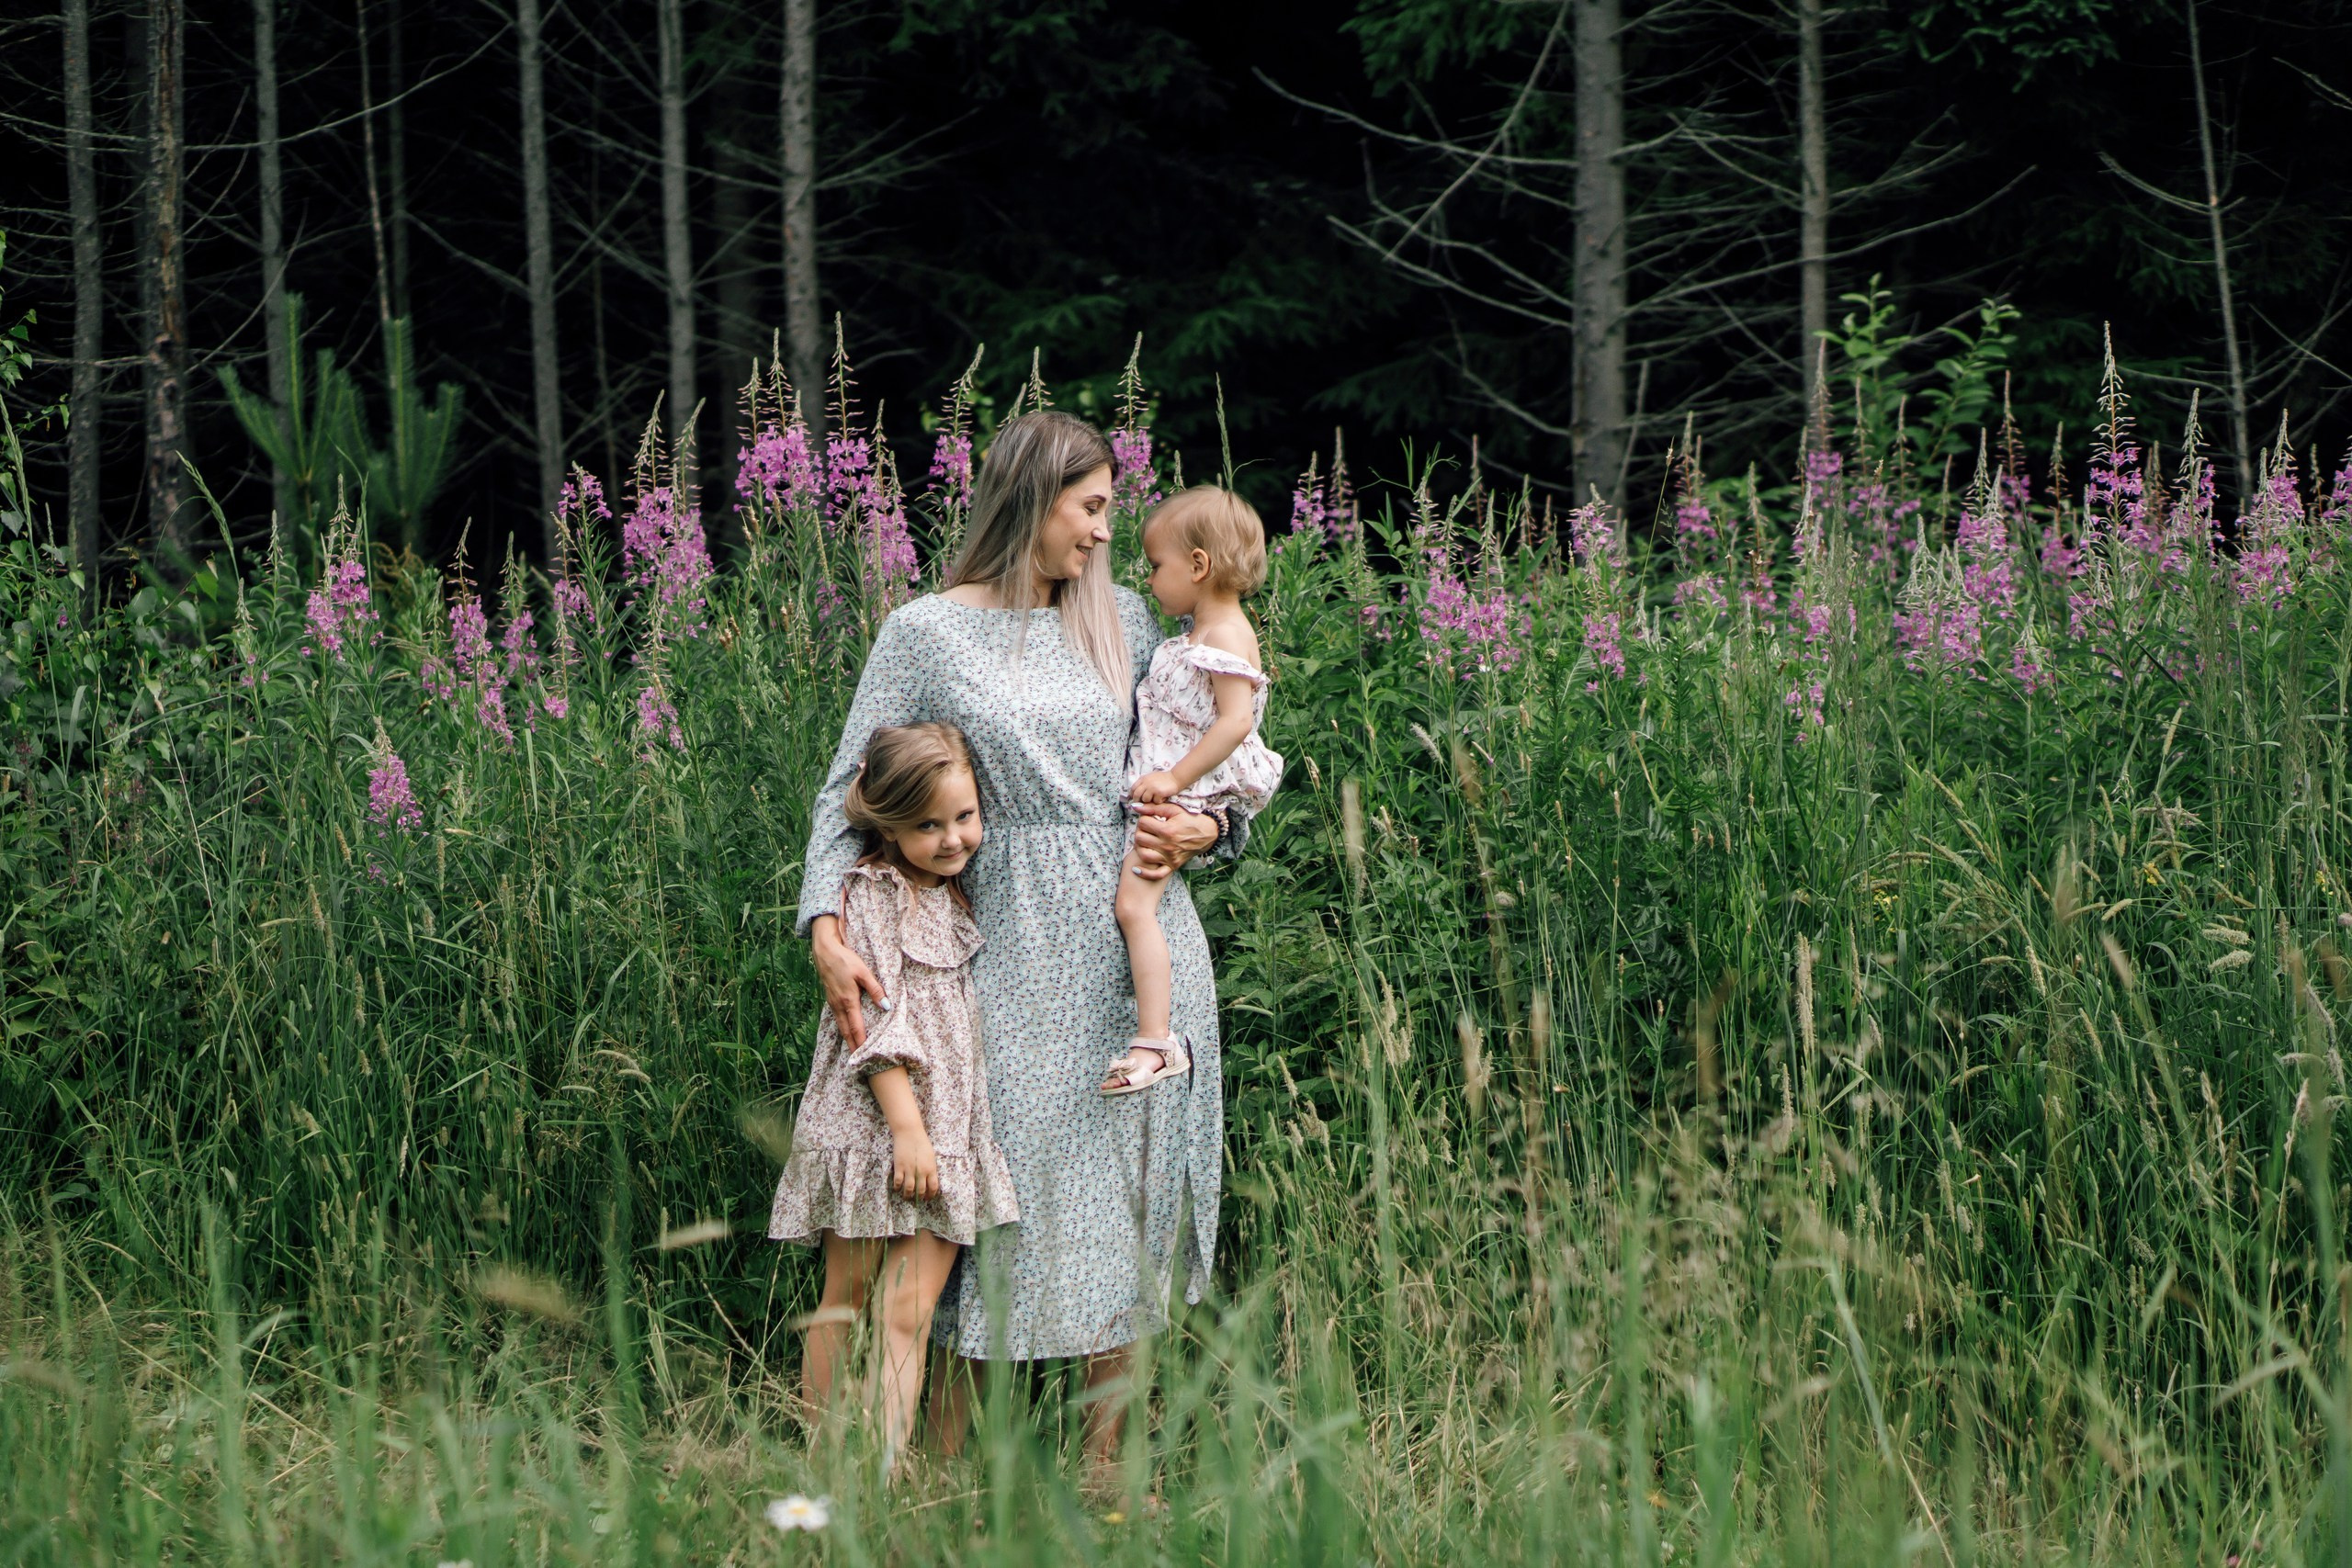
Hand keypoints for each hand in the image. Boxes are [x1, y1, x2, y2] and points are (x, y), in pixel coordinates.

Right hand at [811, 914, 887, 1047]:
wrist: (825, 951)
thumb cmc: (845, 960)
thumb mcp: (863, 972)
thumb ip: (875, 989)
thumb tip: (886, 1006)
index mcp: (848, 1001)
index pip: (856, 1027)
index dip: (861, 1042)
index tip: (866, 1055)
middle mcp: (838, 1005)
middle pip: (846, 1032)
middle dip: (853, 1047)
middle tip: (859, 1062)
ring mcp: (833, 1003)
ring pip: (841, 1026)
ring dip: (847, 1039)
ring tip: (854, 1051)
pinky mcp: (831, 999)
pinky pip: (837, 1019)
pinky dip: (843, 1029)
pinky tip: (847, 1032)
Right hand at [891, 1125, 940, 1200]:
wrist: (910, 1133)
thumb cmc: (922, 1143)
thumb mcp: (931, 1156)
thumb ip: (930, 1168)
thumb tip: (929, 1178)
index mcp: (931, 1169)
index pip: (933, 1187)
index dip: (931, 1195)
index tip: (928, 1198)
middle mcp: (921, 1172)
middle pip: (921, 1190)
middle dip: (919, 1197)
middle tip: (917, 1200)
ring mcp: (910, 1170)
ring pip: (909, 1189)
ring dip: (908, 1195)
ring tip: (907, 1197)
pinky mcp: (899, 1167)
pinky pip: (898, 1182)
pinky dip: (897, 1187)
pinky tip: (897, 1188)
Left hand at [1129, 769, 1182, 803]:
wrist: (1176, 778)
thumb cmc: (1164, 779)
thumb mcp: (1150, 778)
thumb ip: (1143, 783)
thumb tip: (1135, 794)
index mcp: (1143, 778)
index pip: (1133, 788)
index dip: (1133, 795)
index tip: (1137, 799)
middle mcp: (1146, 782)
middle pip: (1136, 795)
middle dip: (1139, 801)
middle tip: (1144, 802)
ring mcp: (1152, 787)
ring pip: (1145, 799)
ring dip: (1150, 801)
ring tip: (1155, 798)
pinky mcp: (1158, 792)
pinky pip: (1155, 802)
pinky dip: (1159, 801)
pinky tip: (1162, 798)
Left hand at [1130, 802, 1217, 881]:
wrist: (1208, 833)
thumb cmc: (1190, 819)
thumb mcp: (1173, 810)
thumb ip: (1153, 808)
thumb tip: (1135, 807)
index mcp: (1167, 830)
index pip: (1143, 823)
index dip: (1144, 819)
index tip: (1149, 819)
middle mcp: (1167, 846)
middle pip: (1140, 838)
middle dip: (1140, 831)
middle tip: (1146, 829)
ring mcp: (1170, 857)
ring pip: (1143, 855)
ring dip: (1140, 847)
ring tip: (1144, 841)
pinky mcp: (1173, 865)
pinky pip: (1156, 874)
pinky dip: (1145, 873)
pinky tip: (1136, 869)